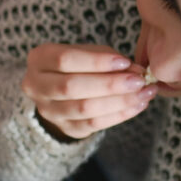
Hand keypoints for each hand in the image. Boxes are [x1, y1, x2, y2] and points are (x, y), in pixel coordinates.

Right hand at [22, 44, 153, 140]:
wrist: (61, 90)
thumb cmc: (78, 65)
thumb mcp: (88, 53)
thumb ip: (108, 58)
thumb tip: (135, 70)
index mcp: (39, 60)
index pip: (65, 60)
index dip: (96, 62)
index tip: (124, 62)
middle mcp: (36, 86)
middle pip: (71, 87)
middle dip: (109, 84)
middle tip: (139, 81)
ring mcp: (48, 111)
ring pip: (83, 109)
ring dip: (118, 102)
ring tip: (143, 94)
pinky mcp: (64, 128)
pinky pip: (93, 125)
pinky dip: (118, 115)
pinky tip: (137, 106)